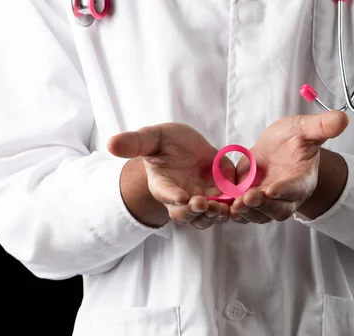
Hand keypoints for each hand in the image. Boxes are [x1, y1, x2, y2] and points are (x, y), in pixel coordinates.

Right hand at [108, 123, 234, 229]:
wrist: (185, 147)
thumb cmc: (164, 144)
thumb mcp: (151, 138)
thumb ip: (135, 142)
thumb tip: (110, 143)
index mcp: (163, 185)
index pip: (166, 195)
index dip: (172, 197)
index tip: (179, 197)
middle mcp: (182, 198)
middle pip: (188, 214)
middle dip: (195, 211)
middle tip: (203, 204)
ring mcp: (203, 199)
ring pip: (208, 217)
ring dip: (215, 215)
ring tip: (223, 209)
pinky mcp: (222, 195)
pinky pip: (229, 207)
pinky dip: (234, 208)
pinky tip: (242, 202)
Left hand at [230, 110, 348, 223]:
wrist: (279, 150)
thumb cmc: (296, 139)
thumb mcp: (306, 129)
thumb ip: (322, 126)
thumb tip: (343, 118)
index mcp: (302, 180)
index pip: (295, 188)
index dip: (285, 190)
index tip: (273, 189)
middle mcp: (285, 198)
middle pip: (276, 209)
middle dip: (263, 206)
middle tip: (248, 198)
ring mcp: (266, 203)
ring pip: (257, 215)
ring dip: (246, 212)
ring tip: (234, 206)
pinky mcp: (249, 202)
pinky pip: (241, 212)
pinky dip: (231, 212)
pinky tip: (220, 207)